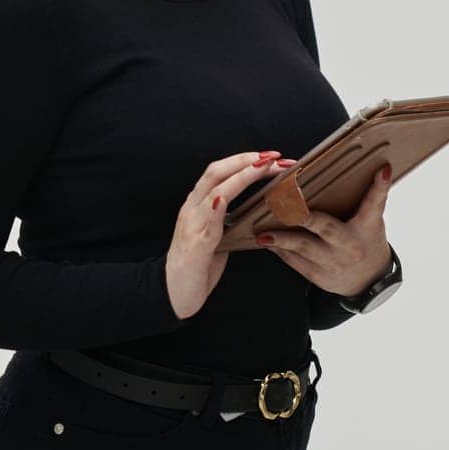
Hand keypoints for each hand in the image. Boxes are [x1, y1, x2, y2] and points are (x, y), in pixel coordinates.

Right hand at [165, 151, 292, 318]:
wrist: (173, 293)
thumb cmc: (197, 265)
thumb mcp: (215, 236)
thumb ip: (226, 219)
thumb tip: (252, 209)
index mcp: (198, 205)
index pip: (219, 172)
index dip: (243, 160)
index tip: (270, 156)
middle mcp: (193, 208)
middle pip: (216, 172)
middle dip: (246, 161)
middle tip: (274, 156)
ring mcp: (192, 224)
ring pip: (214, 190)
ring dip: (240, 176)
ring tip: (262, 167)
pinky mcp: (196, 244)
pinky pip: (206, 221)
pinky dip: (216, 205)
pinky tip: (226, 197)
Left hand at [257, 162, 393, 296]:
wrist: (369, 281)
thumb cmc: (366, 243)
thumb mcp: (372, 221)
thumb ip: (370, 199)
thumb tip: (379, 168)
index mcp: (366, 228)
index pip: (373, 204)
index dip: (378, 187)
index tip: (380, 171)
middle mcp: (349, 246)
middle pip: (326, 227)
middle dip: (305, 217)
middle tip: (286, 206)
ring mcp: (333, 262)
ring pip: (303, 247)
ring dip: (281, 238)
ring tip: (263, 232)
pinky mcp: (318, 275)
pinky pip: (294, 261)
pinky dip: (279, 249)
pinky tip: (266, 240)